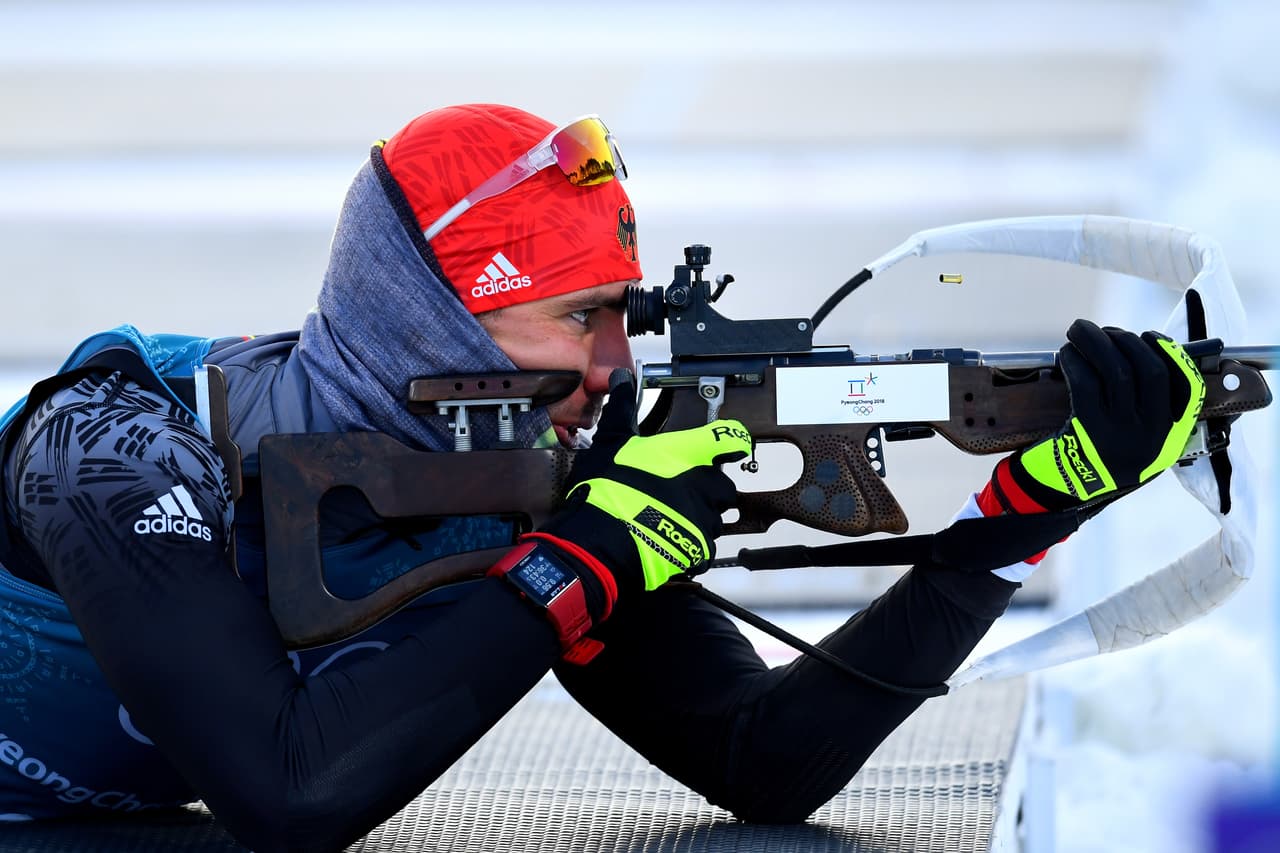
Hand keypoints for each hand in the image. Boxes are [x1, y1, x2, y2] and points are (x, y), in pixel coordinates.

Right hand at [541, 369, 751, 593]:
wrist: (602, 541)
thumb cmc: (607, 488)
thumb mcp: (610, 443)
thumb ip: (622, 410)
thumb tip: (621, 378)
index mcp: (688, 454)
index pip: (728, 438)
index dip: (733, 440)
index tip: (732, 445)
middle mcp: (704, 484)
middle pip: (723, 485)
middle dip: (707, 489)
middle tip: (680, 491)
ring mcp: (704, 518)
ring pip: (714, 517)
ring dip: (698, 517)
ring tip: (667, 519)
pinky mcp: (699, 548)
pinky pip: (703, 545)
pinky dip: (689, 544)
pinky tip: (665, 541)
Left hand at [995, 319, 1205, 511]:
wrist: (1061, 496)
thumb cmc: (1095, 459)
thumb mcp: (1135, 442)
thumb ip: (1144, 407)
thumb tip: (1135, 351)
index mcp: (1168, 436)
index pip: (1186, 386)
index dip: (1170, 354)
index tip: (1148, 336)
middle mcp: (1151, 436)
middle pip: (1150, 371)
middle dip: (1126, 340)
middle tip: (1104, 331)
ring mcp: (1122, 434)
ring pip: (1116, 372)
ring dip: (1096, 342)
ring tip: (1079, 330)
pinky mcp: (1089, 432)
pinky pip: (1086, 385)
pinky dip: (1075, 362)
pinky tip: (1065, 354)